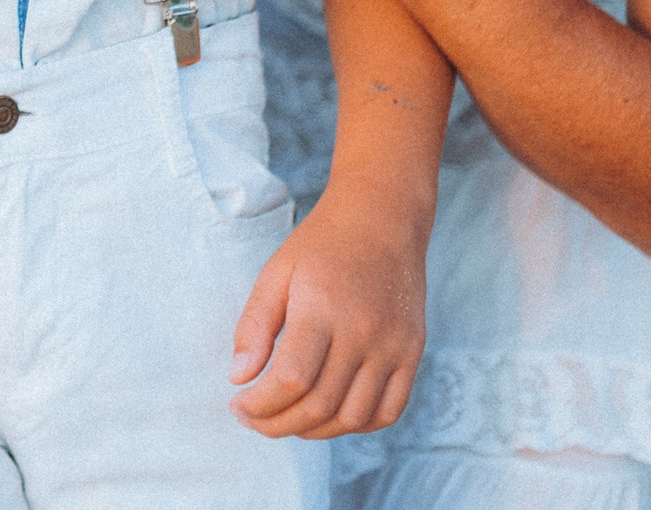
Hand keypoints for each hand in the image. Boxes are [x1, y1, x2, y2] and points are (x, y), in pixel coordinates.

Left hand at [228, 184, 427, 437]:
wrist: (381, 219)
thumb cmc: (320, 246)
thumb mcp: (275, 273)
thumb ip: (254, 326)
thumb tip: (238, 378)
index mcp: (322, 308)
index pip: (290, 379)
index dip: (260, 405)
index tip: (238, 406)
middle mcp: (364, 332)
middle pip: (320, 405)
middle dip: (278, 424)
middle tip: (253, 421)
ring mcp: (394, 346)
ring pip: (353, 417)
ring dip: (314, 431)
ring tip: (286, 420)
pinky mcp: (413, 352)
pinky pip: (388, 410)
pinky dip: (356, 425)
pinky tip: (328, 417)